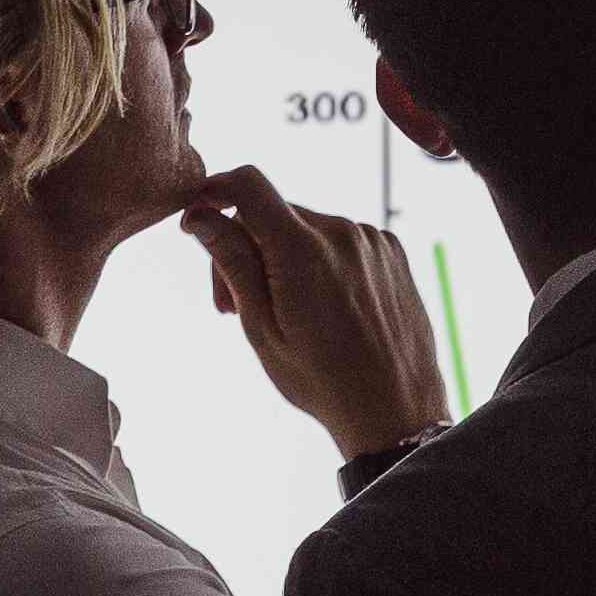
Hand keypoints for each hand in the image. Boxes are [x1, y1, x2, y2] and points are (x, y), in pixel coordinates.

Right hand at [181, 164, 453, 461]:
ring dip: (285, 258)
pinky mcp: (391, 250)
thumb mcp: (262, 328)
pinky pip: (340, 241)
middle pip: (273, 214)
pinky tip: (325, 309)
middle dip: (246, 249)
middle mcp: (341, 232)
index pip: (248, 185)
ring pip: (306, 229)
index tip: (199, 220)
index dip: (215, 192)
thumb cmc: (323, 380)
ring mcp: (371, 239)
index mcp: (302, 250)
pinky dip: (322, 262)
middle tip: (234, 307)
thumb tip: (201, 216)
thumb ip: (232, 263)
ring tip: (288, 315)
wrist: (396, 410)